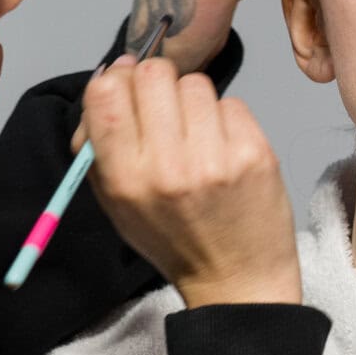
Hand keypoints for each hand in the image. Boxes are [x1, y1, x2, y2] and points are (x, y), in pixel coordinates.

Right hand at [83, 54, 300, 306]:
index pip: (106, 93)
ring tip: (198, 134)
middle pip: (154, 75)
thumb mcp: (117, 202)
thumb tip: (110, 75)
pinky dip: (226, 119)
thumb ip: (100, 142)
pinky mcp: (255, 153)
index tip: (127, 87)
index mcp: (125, 179)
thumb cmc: (173, 237)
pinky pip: (232, 103)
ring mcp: (215, 159)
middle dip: (157, 82)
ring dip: (194, 101)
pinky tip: (224, 147)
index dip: (117, 79)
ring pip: (195, 83)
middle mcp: (168, 167)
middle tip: (166, 106)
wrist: (236, 279)